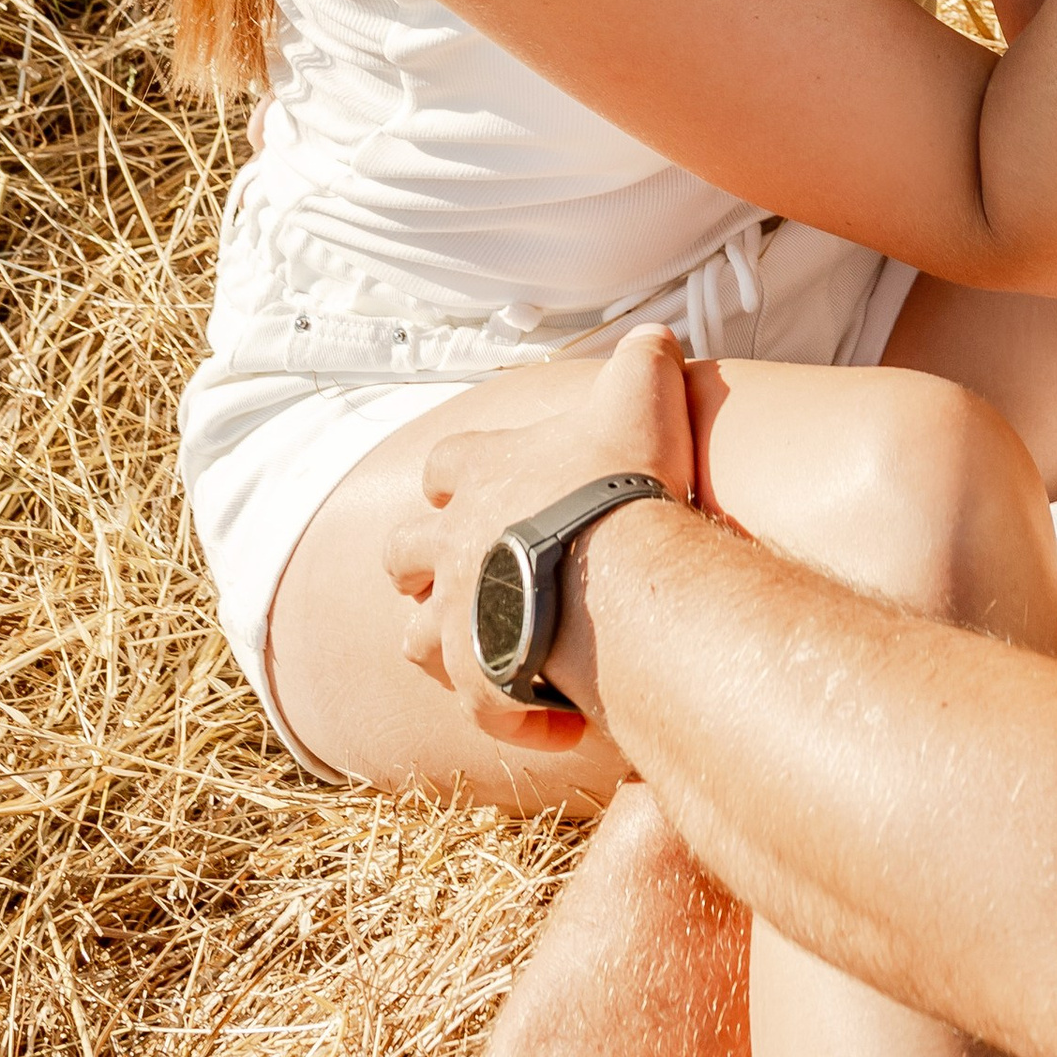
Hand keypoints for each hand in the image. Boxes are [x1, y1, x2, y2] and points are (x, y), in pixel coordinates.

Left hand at [383, 323, 691, 752]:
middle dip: (426, 564)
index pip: (443, 465)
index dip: (459, 478)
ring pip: (414, 633)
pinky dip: (511, 715)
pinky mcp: (476, 679)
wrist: (614, 574)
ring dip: (445, 639)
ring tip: (494, 645)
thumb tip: (655, 336)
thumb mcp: (642, 392)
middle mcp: (450, 544)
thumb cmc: (622, 480)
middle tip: (476, 572)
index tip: (488, 486)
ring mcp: (455, 615)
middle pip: (401, 554)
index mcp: (480, 473)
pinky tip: (555, 720)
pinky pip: (481, 708)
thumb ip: (643, 359)